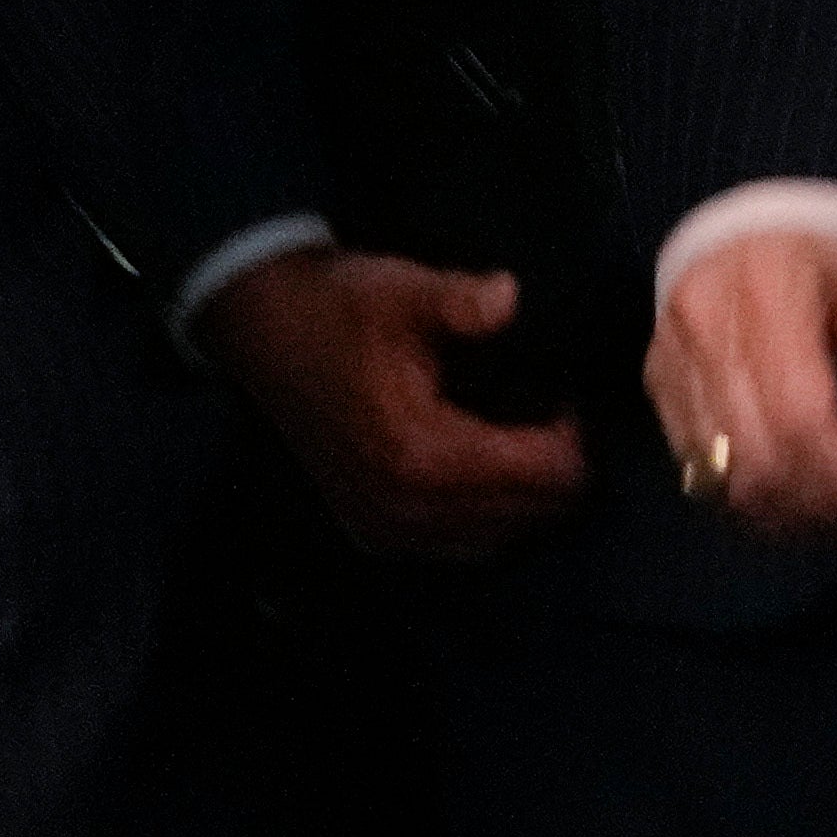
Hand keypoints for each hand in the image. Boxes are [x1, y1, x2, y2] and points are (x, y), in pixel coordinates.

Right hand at [206, 249, 591, 558]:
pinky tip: (490, 475)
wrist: (262, 329)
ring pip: (499, 537)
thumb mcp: (400, 290)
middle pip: (531, 513)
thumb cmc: (335, 307)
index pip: (543, 474)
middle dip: (559, 469)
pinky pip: (459, 546)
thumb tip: (513, 298)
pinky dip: (488, 518)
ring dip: (528, 499)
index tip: (569, 395)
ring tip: (532, 443)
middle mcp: (406, 507)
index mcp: (420, 453)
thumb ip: (462, 301)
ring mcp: (387, 529)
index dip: (575, 436)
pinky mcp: (373, 532)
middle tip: (557, 416)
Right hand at [643, 228, 836, 548]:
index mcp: (768, 283)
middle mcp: (703, 321)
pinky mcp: (659, 381)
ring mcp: (670, 355)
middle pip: (761, 459)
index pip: (801, 416)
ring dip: (800, 516)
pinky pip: (704, 472)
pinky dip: (762, 503)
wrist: (770, 212)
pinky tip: (808, 497)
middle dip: (835, 506)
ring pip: (728, 479)